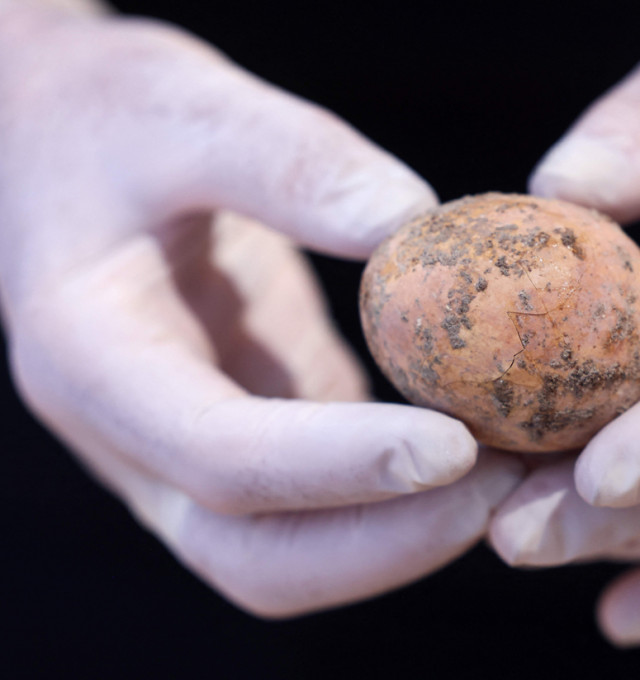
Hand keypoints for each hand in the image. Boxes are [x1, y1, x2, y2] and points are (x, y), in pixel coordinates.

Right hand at [0, 6, 520, 615]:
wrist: (63, 151)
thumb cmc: (115, 121)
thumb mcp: (189, 108)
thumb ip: (294, 163)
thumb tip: (417, 224)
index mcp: (92, 359)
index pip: (218, 452)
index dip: (340, 465)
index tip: (459, 447)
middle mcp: (133, 438)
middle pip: (256, 554)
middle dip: (390, 539)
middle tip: (511, 486)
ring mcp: (186, 454)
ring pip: (293, 554)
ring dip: (408, 536)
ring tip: (519, 475)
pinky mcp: (245, 438)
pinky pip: (323, 505)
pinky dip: (402, 497)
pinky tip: (484, 446)